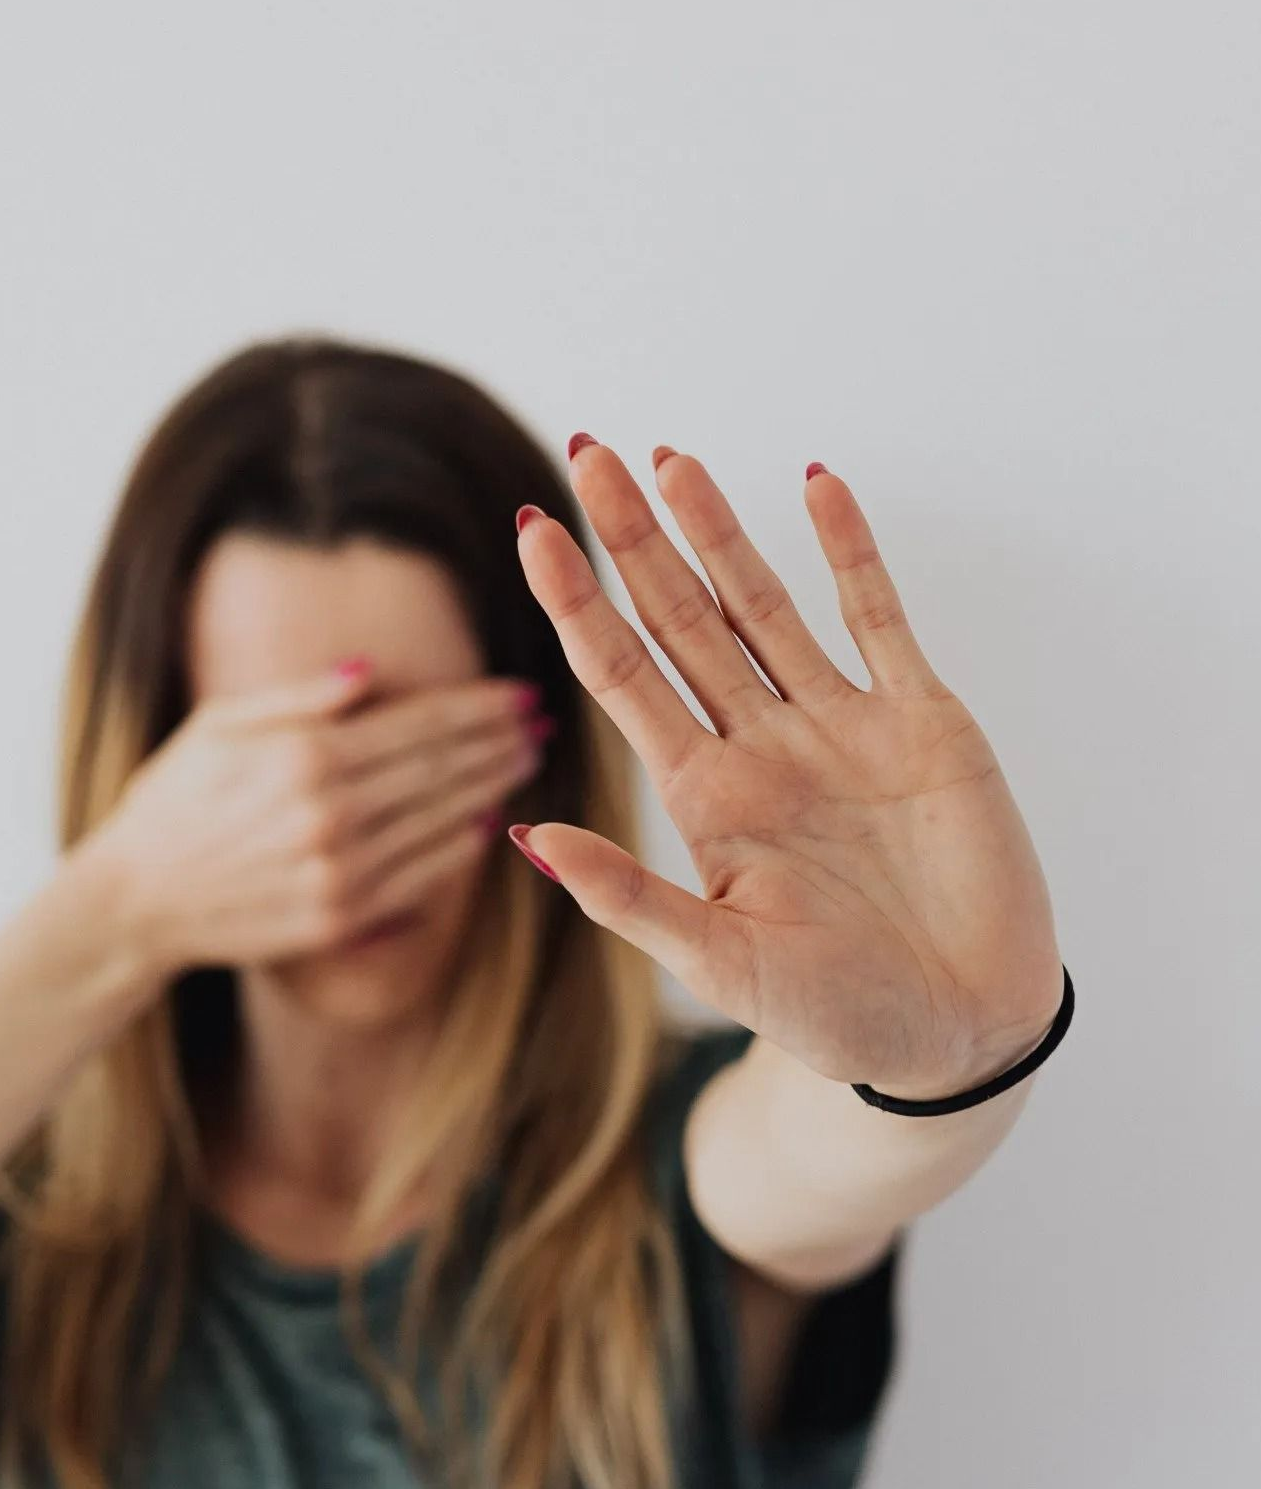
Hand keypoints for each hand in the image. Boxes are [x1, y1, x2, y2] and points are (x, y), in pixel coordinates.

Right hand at [92, 658, 547, 979]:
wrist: (134, 902)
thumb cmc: (171, 803)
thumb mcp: (217, 727)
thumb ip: (297, 699)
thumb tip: (370, 672)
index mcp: (302, 757)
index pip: (417, 724)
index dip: (477, 707)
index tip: (519, 691)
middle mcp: (329, 815)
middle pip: (440, 770)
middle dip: (498, 742)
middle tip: (540, 723)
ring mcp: (338, 873)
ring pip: (440, 823)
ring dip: (490, 789)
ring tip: (524, 762)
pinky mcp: (338, 920)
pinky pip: (419, 880)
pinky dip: (458, 850)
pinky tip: (484, 824)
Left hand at [512, 441, 1063, 1097]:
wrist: (961, 1033)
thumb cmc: (836, 1014)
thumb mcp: (721, 964)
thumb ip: (630, 898)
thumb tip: (527, 837)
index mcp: (703, 797)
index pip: (622, 674)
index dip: (577, 601)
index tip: (533, 529)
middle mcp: (760, 747)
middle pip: (679, 620)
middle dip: (632, 540)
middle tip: (588, 455)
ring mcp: (839, 728)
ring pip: (763, 606)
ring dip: (719, 532)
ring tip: (671, 458)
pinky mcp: (920, 722)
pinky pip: (878, 619)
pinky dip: (849, 552)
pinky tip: (815, 485)